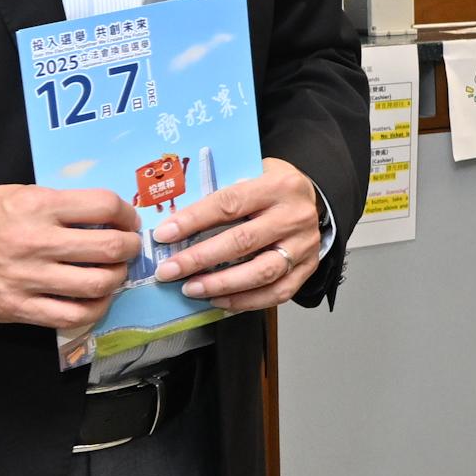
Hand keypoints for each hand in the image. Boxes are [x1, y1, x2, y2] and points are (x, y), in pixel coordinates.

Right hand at [0, 185, 139, 331]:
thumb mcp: (12, 194)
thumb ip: (54, 204)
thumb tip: (99, 215)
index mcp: (36, 206)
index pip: (104, 206)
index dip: (127, 214)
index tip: (128, 221)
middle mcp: (35, 241)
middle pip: (109, 248)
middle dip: (130, 249)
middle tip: (129, 249)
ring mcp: (27, 278)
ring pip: (97, 285)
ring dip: (116, 280)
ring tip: (113, 275)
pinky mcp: (17, 308)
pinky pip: (71, 316)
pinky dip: (93, 309)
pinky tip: (94, 300)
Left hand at [148, 156, 326, 311]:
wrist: (311, 199)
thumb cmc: (272, 186)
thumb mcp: (251, 173)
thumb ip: (222, 192)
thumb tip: (177, 221)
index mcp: (278, 185)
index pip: (229, 204)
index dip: (194, 221)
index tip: (165, 235)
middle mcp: (295, 216)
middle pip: (242, 242)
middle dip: (199, 259)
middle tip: (169, 271)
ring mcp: (304, 245)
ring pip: (261, 272)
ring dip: (221, 284)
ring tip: (191, 289)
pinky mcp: (308, 268)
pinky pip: (277, 293)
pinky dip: (245, 301)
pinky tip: (219, 301)